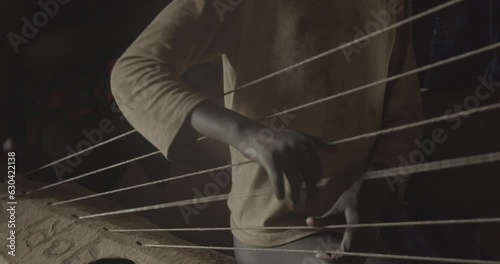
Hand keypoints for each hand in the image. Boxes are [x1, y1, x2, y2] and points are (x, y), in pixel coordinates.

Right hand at [188, 101, 325, 209]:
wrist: (252, 134)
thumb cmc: (276, 138)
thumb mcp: (298, 136)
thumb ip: (317, 143)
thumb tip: (338, 149)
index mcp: (305, 141)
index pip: (316, 166)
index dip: (315, 181)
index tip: (314, 191)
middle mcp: (296, 146)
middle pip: (308, 174)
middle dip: (309, 191)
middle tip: (308, 203)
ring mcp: (283, 153)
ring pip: (294, 180)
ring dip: (296, 196)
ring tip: (296, 206)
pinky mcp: (270, 160)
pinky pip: (278, 180)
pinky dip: (280, 191)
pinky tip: (280, 198)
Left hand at [306, 178, 390, 262]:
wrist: (371, 193)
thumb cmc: (353, 200)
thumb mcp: (337, 208)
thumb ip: (324, 219)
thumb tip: (308, 222)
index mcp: (356, 231)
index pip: (345, 253)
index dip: (331, 259)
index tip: (319, 253)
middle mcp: (365, 239)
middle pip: (352, 261)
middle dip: (335, 262)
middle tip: (321, 256)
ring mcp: (370, 242)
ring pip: (358, 260)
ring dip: (343, 261)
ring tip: (328, 256)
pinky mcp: (370, 242)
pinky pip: (360, 256)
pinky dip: (349, 259)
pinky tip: (337, 254)